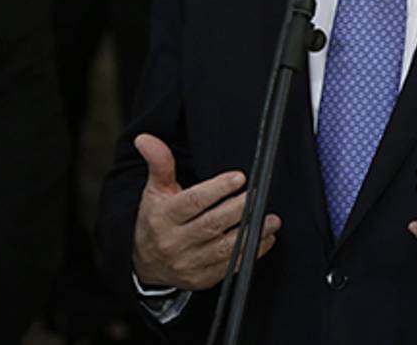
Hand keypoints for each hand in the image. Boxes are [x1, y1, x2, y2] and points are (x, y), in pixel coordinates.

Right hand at [131, 133, 280, 290]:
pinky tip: (266, 238)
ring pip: (224, 249)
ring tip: (271, 219)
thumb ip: (159, 163)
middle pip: (211, 225)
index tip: (238, 177)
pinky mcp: (202, 279)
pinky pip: (230, 267)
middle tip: (257, 196)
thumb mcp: (155, 191)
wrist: (145, 263)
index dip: (216, 190)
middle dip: (238, 210)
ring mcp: (189, 264)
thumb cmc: (155, 220)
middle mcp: (175, 242)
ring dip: (251, 233)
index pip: (192, 203)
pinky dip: (251, 253)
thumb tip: (146, 138)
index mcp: (163, 217)